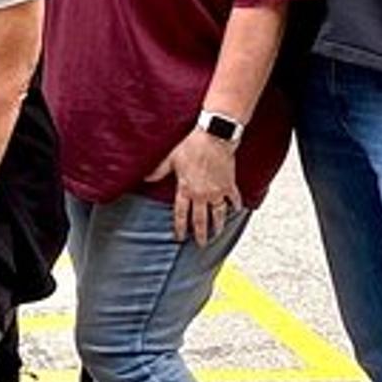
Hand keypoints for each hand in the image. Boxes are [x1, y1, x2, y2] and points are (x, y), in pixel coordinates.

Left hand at [146, 130, 243, 244]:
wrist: (214, 137)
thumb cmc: (191, 145)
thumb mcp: (170, 158)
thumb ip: (158, 171)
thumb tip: (145, 177)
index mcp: (186, 189)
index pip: (181, 214)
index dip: (179, 227)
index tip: (180, 238)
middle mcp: (202, 194)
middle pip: (200, 219)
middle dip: (200, 233)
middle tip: (201, 244)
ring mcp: (217, 191)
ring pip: (218, 214)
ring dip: (218, 225)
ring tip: (217, 233)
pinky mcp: (229, 185)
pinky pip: (233, 199)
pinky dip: (235, 206)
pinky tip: (236, 211)